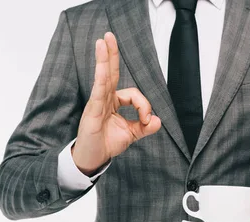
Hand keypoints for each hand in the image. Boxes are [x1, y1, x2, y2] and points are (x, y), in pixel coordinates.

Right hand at [72, 31, 161, 175]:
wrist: (93, 158)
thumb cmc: (107, 144)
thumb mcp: (131, 134)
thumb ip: (145, 127)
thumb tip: (158, 120)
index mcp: (114, 102)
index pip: (133, 94)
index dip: (144, 105)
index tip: (147, 120)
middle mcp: (104, 99)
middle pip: (110, 72)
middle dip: (111, 54)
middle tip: (109, 36)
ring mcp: (97, 103)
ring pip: (103, 77)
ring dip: (104, 59)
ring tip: (103, 41)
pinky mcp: (92, 111)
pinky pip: (98, 92)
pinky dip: (101, 79)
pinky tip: (102, 67)